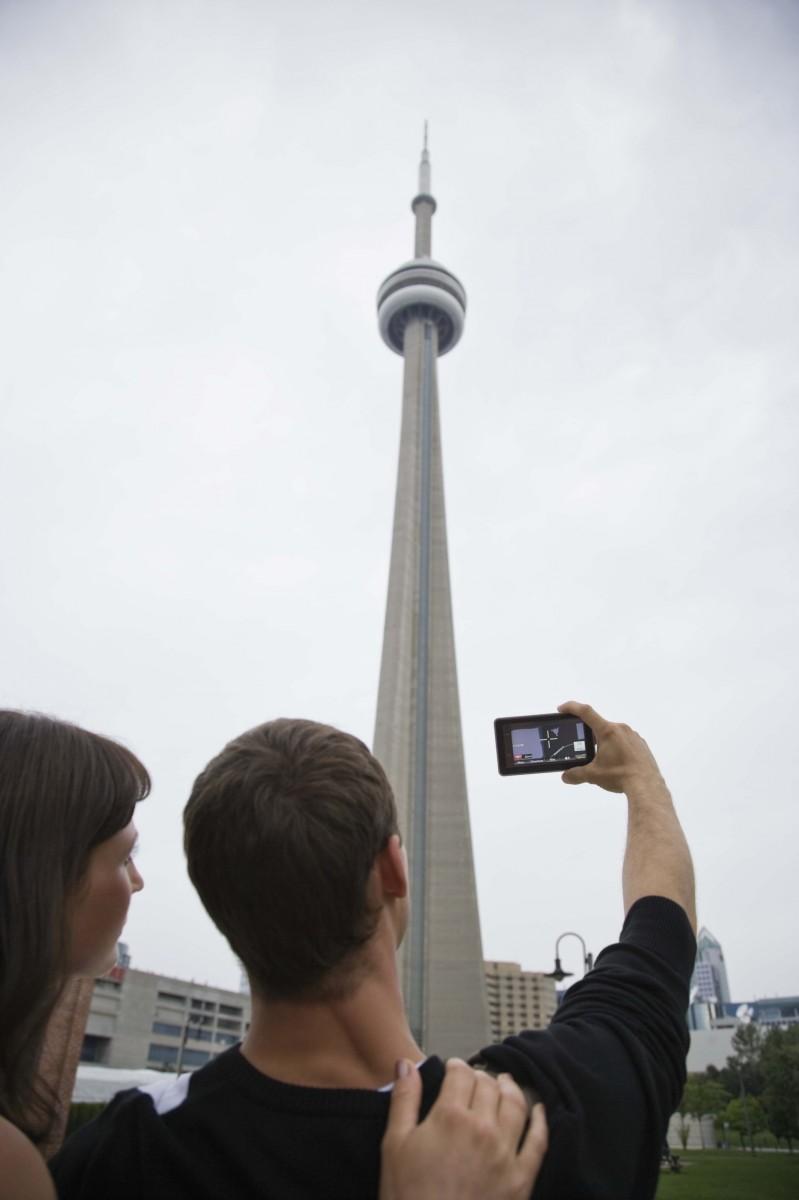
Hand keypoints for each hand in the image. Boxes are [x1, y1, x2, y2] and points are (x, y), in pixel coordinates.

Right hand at [380, 1057, 547, 1199]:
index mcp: (450, 1116)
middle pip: (489, 1086)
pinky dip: (540, 1122)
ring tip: (505, 1083)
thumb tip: (406, 1063)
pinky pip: (538, 1142)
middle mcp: (482, 1128)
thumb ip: (404, 1100)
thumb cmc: (409, 1196)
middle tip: (475, 1079)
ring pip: (516, 1105)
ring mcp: (505, 1153)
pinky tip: (539, 1111)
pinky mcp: (521, 1179)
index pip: (461, 1075)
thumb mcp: (394, 1145)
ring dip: (510, 1089)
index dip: (457, 1067)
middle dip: (481, 1077)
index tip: (454, 1069)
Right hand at [557, 701, 665, 795]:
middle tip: (584, 747)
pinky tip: (616, 762)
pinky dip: (617, 747)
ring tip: (602, 759)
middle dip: (589, 735)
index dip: (571, 708)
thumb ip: (576, 774)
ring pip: (613, 733)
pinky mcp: (641, 744)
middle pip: (599, 725)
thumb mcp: (593, 775)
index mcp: (607, 731)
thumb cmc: (622, 775)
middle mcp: (621, 729)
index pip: (586, 712)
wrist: (646, 785)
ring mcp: (633, 736)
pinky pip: (625, 740)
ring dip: (604, 742)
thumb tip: (567, 776)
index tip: (562, 709)